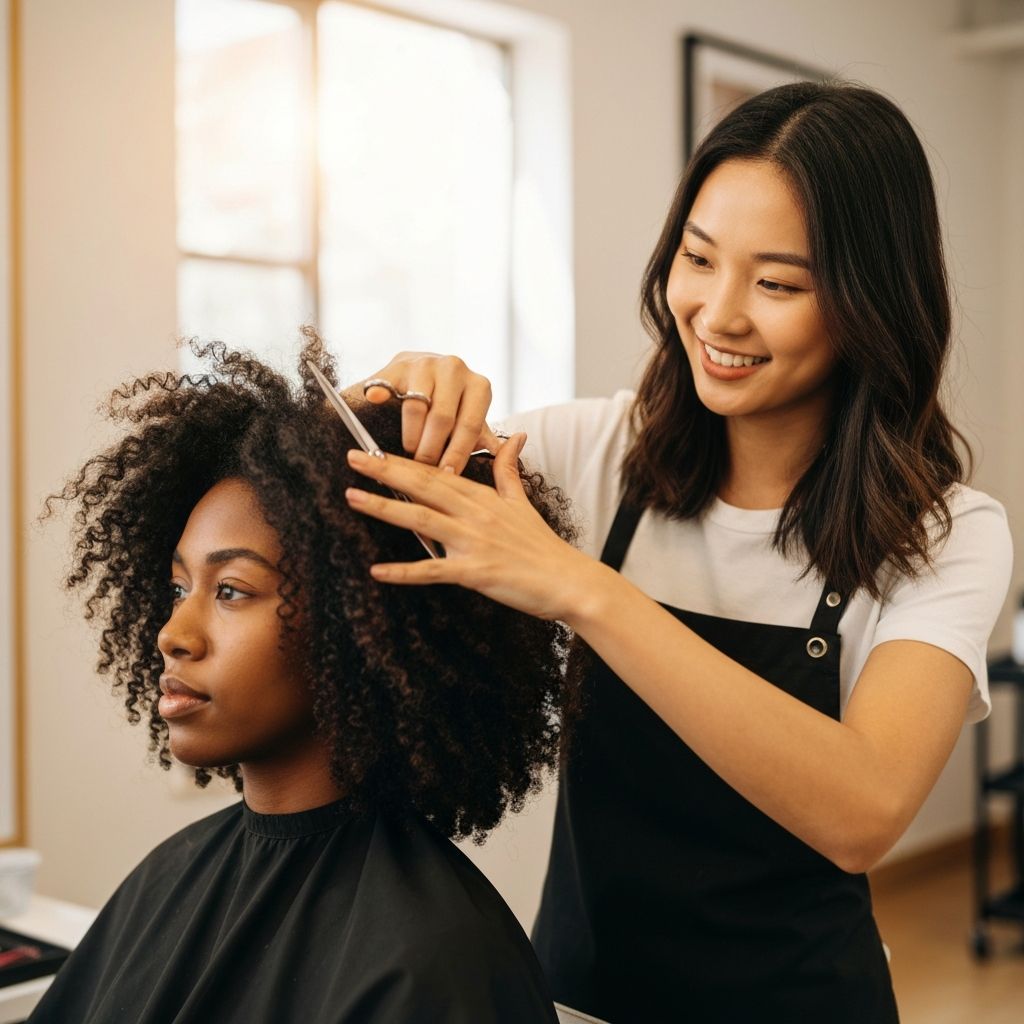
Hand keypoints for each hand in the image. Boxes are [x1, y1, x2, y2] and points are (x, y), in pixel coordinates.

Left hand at [343, 434, 604, 621]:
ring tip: (353, 497)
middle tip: (352, 458)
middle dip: (385, 471)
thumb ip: (508, 470)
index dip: (403, 460)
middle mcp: (474, 513)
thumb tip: (517, 436)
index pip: (436, 471)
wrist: (567, 579)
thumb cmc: (542, 545)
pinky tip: (377, 570)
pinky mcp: (475, 571)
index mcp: (482, 496)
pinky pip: (433, 570)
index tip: (375, 450)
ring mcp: (473, 541)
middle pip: (423, 486)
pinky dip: (404, 572)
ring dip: (385, 508)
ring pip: (422, 519)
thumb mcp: (523, 501)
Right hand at [359, 352, 500, 473]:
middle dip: (432, 450)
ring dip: (411, 436)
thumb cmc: (449, 404)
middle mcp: (455, 368)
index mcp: (479, 386)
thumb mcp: (469, 418)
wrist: (419, 373)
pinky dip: (381, 392)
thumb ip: (481, 434)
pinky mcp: (397, 363)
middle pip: (442, 418)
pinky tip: (375, 400)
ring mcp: (425, 363)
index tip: (448, 475)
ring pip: (417, 406)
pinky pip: (388, 382)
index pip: (469, 424)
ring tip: (409, 453)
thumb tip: (500, 449)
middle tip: (424, 471)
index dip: (457, 453)